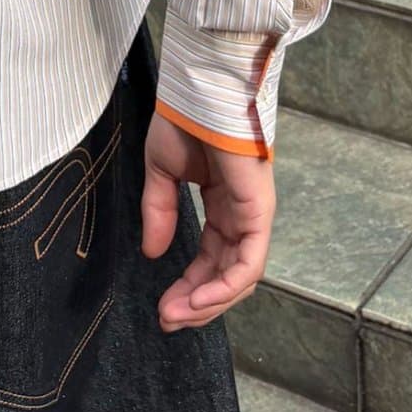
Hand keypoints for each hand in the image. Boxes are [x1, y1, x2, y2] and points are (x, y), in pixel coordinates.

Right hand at [140, 112, 274, 329]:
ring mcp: (253, 214)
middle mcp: (240, 213)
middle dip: (197, 302)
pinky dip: (224, 286)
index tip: (163, 306)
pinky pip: (248, 263)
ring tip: (176, 316)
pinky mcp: (259, 212)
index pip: (209, 255)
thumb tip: (152, 254)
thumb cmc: (183, 119)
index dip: (188, 284)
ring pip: (239, 276)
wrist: (200, 90)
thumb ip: (160, 212)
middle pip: (225, 273)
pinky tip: (196, 299)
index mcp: (221, 202)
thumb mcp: (161, 171)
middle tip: (167, 320)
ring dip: (208, 302)